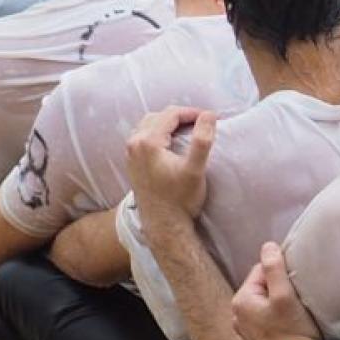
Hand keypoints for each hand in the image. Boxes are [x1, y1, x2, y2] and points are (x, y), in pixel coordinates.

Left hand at [125, 107, 217, 225]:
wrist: (164, 226)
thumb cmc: (180, 199)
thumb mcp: (195, 170)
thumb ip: (202, 140)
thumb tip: (209, 115)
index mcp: (147, 142)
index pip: (171, 114)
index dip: (192, 112)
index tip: (210, 118)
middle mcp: (134, 144)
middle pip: (158, 116)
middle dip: (180, 116)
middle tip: (200, 123)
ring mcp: (130, 154)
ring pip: (149, 125)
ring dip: (168, 124)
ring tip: (188, 131)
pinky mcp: (131, 163)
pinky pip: (143, 137)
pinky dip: (158, 133)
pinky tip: (172, 143)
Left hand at [232, 242, 320, 339]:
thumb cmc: (293, 332)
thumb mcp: (285, 296)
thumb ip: (274, 269)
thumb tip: (267, 245)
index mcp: (240, 300)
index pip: (262, 270)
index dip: (281, 274)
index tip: (294, 287)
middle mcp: (237, 315)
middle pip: (263, 286)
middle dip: (279, 288)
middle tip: (295, 300)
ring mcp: (245, 330)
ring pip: (265, 302)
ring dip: (279, 303)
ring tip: (293, 313)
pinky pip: (266, 318)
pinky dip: (277, 317)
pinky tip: (289, 325)